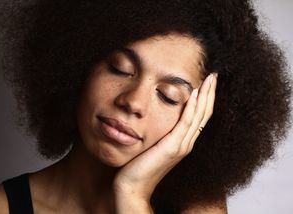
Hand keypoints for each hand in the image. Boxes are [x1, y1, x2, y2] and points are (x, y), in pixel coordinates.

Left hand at [113, 73, 217, 212]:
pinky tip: (194, 93)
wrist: (133, 186)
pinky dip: (192, 108)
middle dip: (210, 93)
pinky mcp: (172, 147)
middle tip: (214, 74)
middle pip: (204, 114)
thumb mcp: (154, 145)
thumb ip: (162, 134)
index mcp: (183, 142)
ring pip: (199, 116)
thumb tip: (160, 118)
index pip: (200, 116)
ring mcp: (181, 146)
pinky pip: (185, 123)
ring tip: (209, 78)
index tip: (208, 82)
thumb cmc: (140, 166)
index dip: (206, 99)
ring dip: (205, 96)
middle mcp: (186, 143)